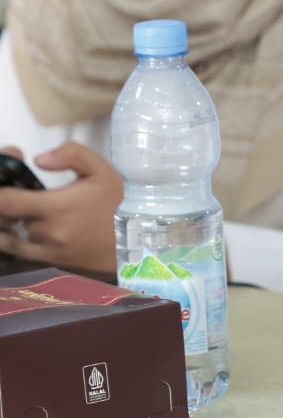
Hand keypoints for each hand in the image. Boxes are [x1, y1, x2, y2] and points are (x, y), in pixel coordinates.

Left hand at [0, 143, 119, 272]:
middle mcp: (47, 232)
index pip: (5, 201)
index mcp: (58, 207)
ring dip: (10, 222)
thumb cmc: (116, 205)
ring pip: (9, 235)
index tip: (8, 181)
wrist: (135, 242)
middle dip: (8, 204)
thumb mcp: (102, 171)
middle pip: (4, 217)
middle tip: (19, 193)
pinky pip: (16, 251)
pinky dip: (14, 239)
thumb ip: (72, 154)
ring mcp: (45, 250)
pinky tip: (24, 228)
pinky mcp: (47, 262)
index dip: (1, 189)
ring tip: (22, 211)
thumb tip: (39, 159)